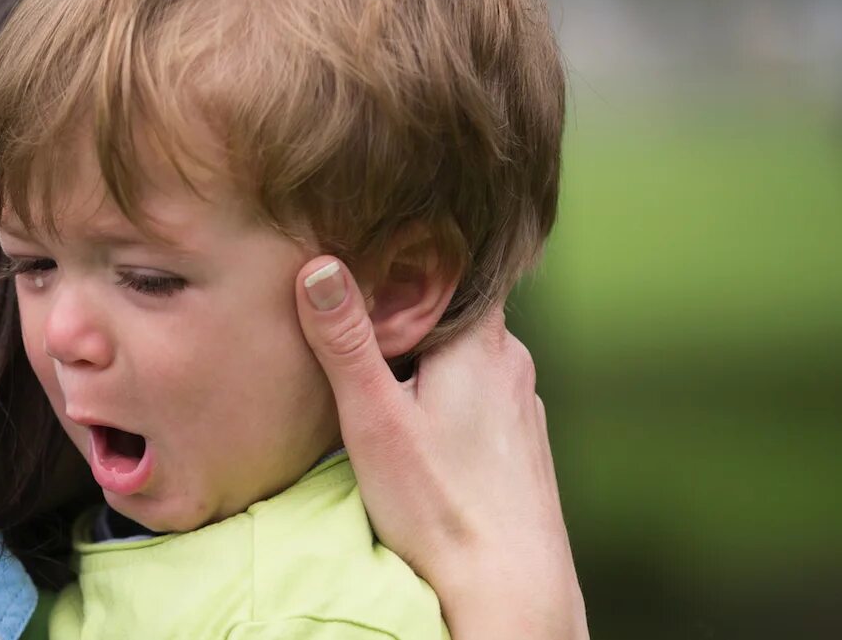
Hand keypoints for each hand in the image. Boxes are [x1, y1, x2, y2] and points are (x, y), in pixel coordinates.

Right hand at [293, 256, 587, 639]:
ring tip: (382, 374)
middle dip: (409, 312)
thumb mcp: (373, 419)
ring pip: (467, 356)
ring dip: (428, 358)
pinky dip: (447, 394)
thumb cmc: (440, 508)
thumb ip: (345, 342)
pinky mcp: (521, 442)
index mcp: (481, 344)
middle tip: (358, 318)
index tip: (371, 254)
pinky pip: (479, 394)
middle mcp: (512, 364)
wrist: (509, 586)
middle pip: (455, 312)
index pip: (454, 267)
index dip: (411, 256)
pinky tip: (420, 425)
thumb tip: (320, 266)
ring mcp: (521, 405)